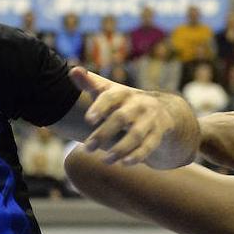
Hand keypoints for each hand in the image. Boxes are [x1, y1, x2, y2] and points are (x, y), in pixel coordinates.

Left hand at [71, 66, 198, 168]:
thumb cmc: (124, 102)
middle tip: (87, 148)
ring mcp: (150, 119)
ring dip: (120, 149)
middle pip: (121, 118)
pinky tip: (124, 163)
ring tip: (105, 160)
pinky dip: (138, 155)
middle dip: (103, 134)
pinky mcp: (158, 134)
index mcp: (123, 93)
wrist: (161, 110)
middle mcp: (138, 105)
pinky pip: (149, 146)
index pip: (111, 96)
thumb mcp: (109, 91)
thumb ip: (90, 83)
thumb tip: (73, 70)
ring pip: (136, 134)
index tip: (88, 119)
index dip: (100, 107)